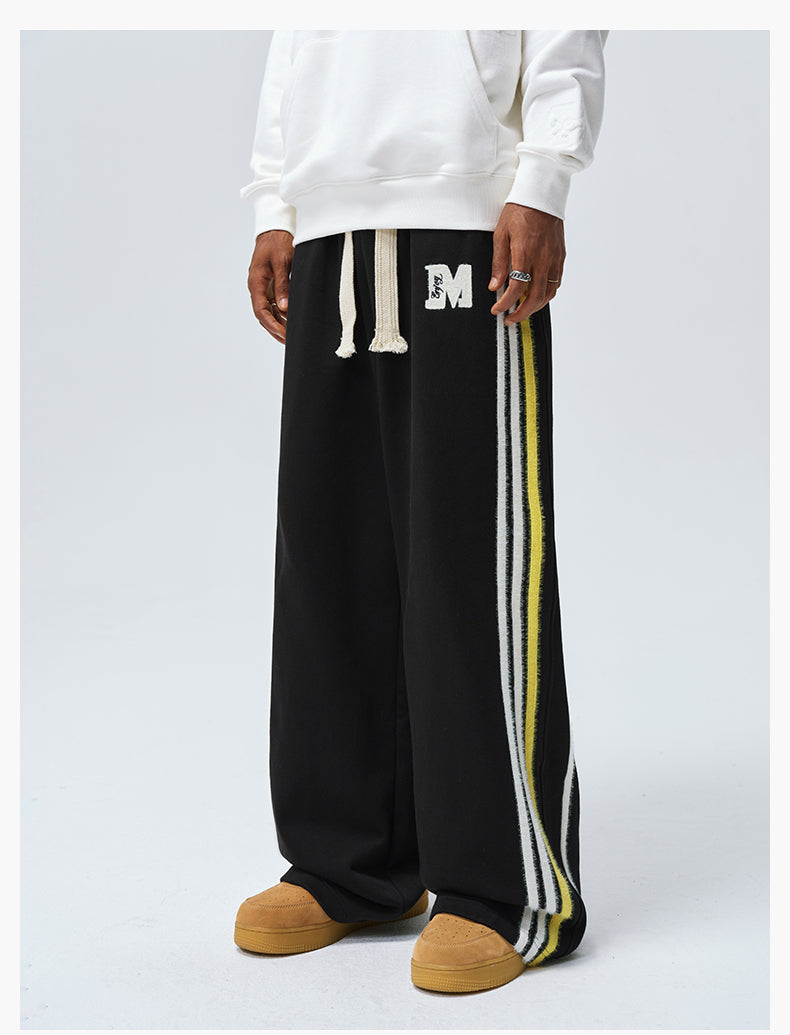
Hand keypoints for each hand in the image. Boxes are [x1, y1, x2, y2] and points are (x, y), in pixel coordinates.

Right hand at [247, 229, 293, 343]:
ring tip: (291, 336)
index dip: (271, 325)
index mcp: (256, 282)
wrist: (275, 228)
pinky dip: (282, 315)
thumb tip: (284, 308)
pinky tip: (291, 322)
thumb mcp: (282, 262)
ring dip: (279, 324)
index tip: (283, 335)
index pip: (261, 311)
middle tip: (289, 342)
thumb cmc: (277, 242)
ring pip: (269, 312)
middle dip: (275, 329)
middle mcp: (257, 287)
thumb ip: (283, 285)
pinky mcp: (270, 285)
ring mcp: (263, 287)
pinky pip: (274, 304)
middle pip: (263, 315)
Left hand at [489, 203, 565, 324]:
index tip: (497, 310)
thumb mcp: (500, 234)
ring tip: (522, 310)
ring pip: (548, 293)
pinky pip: (556, 282)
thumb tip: (495, 286)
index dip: (506, 303)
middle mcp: (542, 258)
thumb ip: (499, 263)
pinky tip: (537, 296)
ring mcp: (554, 258)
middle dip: (521, 313)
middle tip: (509, 319)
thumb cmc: (519, 210)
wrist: (542, 193)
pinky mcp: (561, 256)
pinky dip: (547, 294)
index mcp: (525, 252)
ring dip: (535, 307)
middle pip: (535, 297)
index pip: (517, 288)